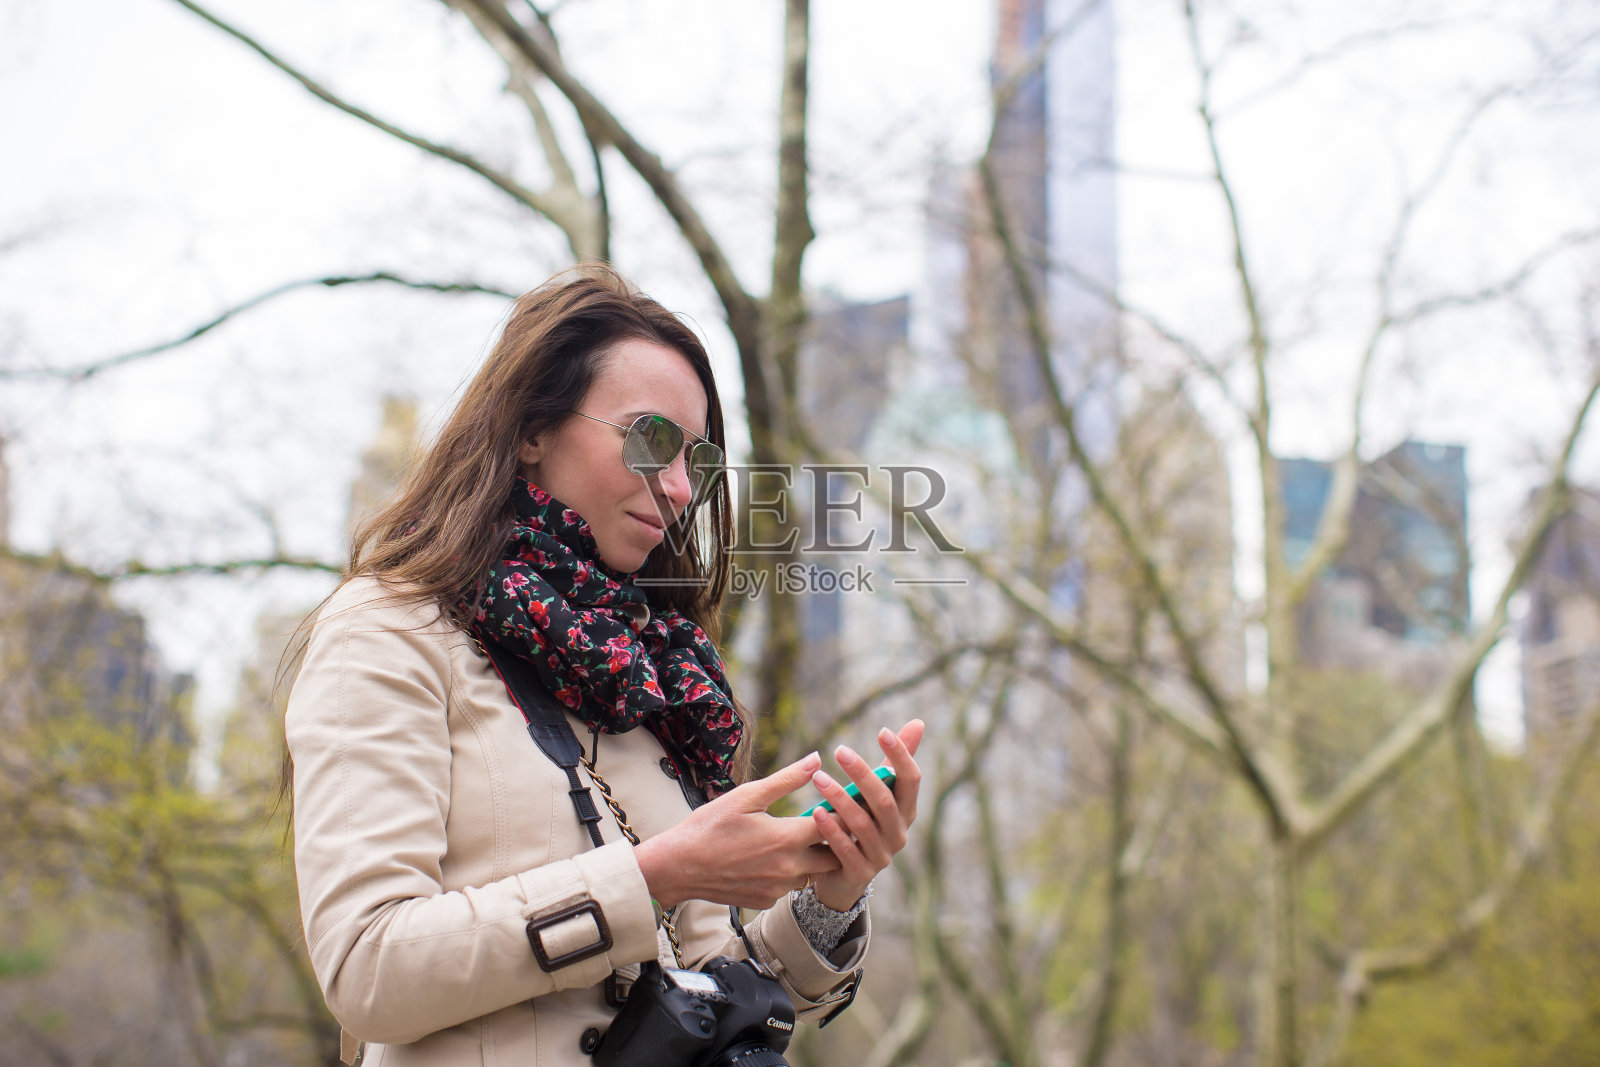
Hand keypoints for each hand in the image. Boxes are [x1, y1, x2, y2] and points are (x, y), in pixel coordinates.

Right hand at [636, 752, 841, 910]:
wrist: (679, 866)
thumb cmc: (710, 826)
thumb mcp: (748, 796)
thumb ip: (787, 779)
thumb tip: (816, 759)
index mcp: (788, 838)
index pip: (836, 826)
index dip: (842, 814)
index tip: (842, 805)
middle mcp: (789, 868)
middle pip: (833, 857)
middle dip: (832, 841)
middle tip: (821, 825)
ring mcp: (778, 888)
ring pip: (810, 874)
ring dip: (808, 860)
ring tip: (790, 842)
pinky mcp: (765, 901)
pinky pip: (787, 888)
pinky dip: (784, 875)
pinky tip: (765, 860)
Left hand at [805, 719, 923, 911]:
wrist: (842, 877)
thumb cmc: (862, 824)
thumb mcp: (877, 793)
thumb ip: (893, 762)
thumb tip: (918, 723)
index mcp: (906, 811)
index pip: (911, 780)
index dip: (901, 756)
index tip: (882, 731)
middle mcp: (898, 833)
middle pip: (884, 800)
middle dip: (863, 774)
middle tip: (839, 750)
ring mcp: (881, 855)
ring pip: (862, 824)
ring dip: (840, 799)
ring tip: (818, 778)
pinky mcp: (860, 874)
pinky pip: (845, 849)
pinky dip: (831, 829)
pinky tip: (815, 811)